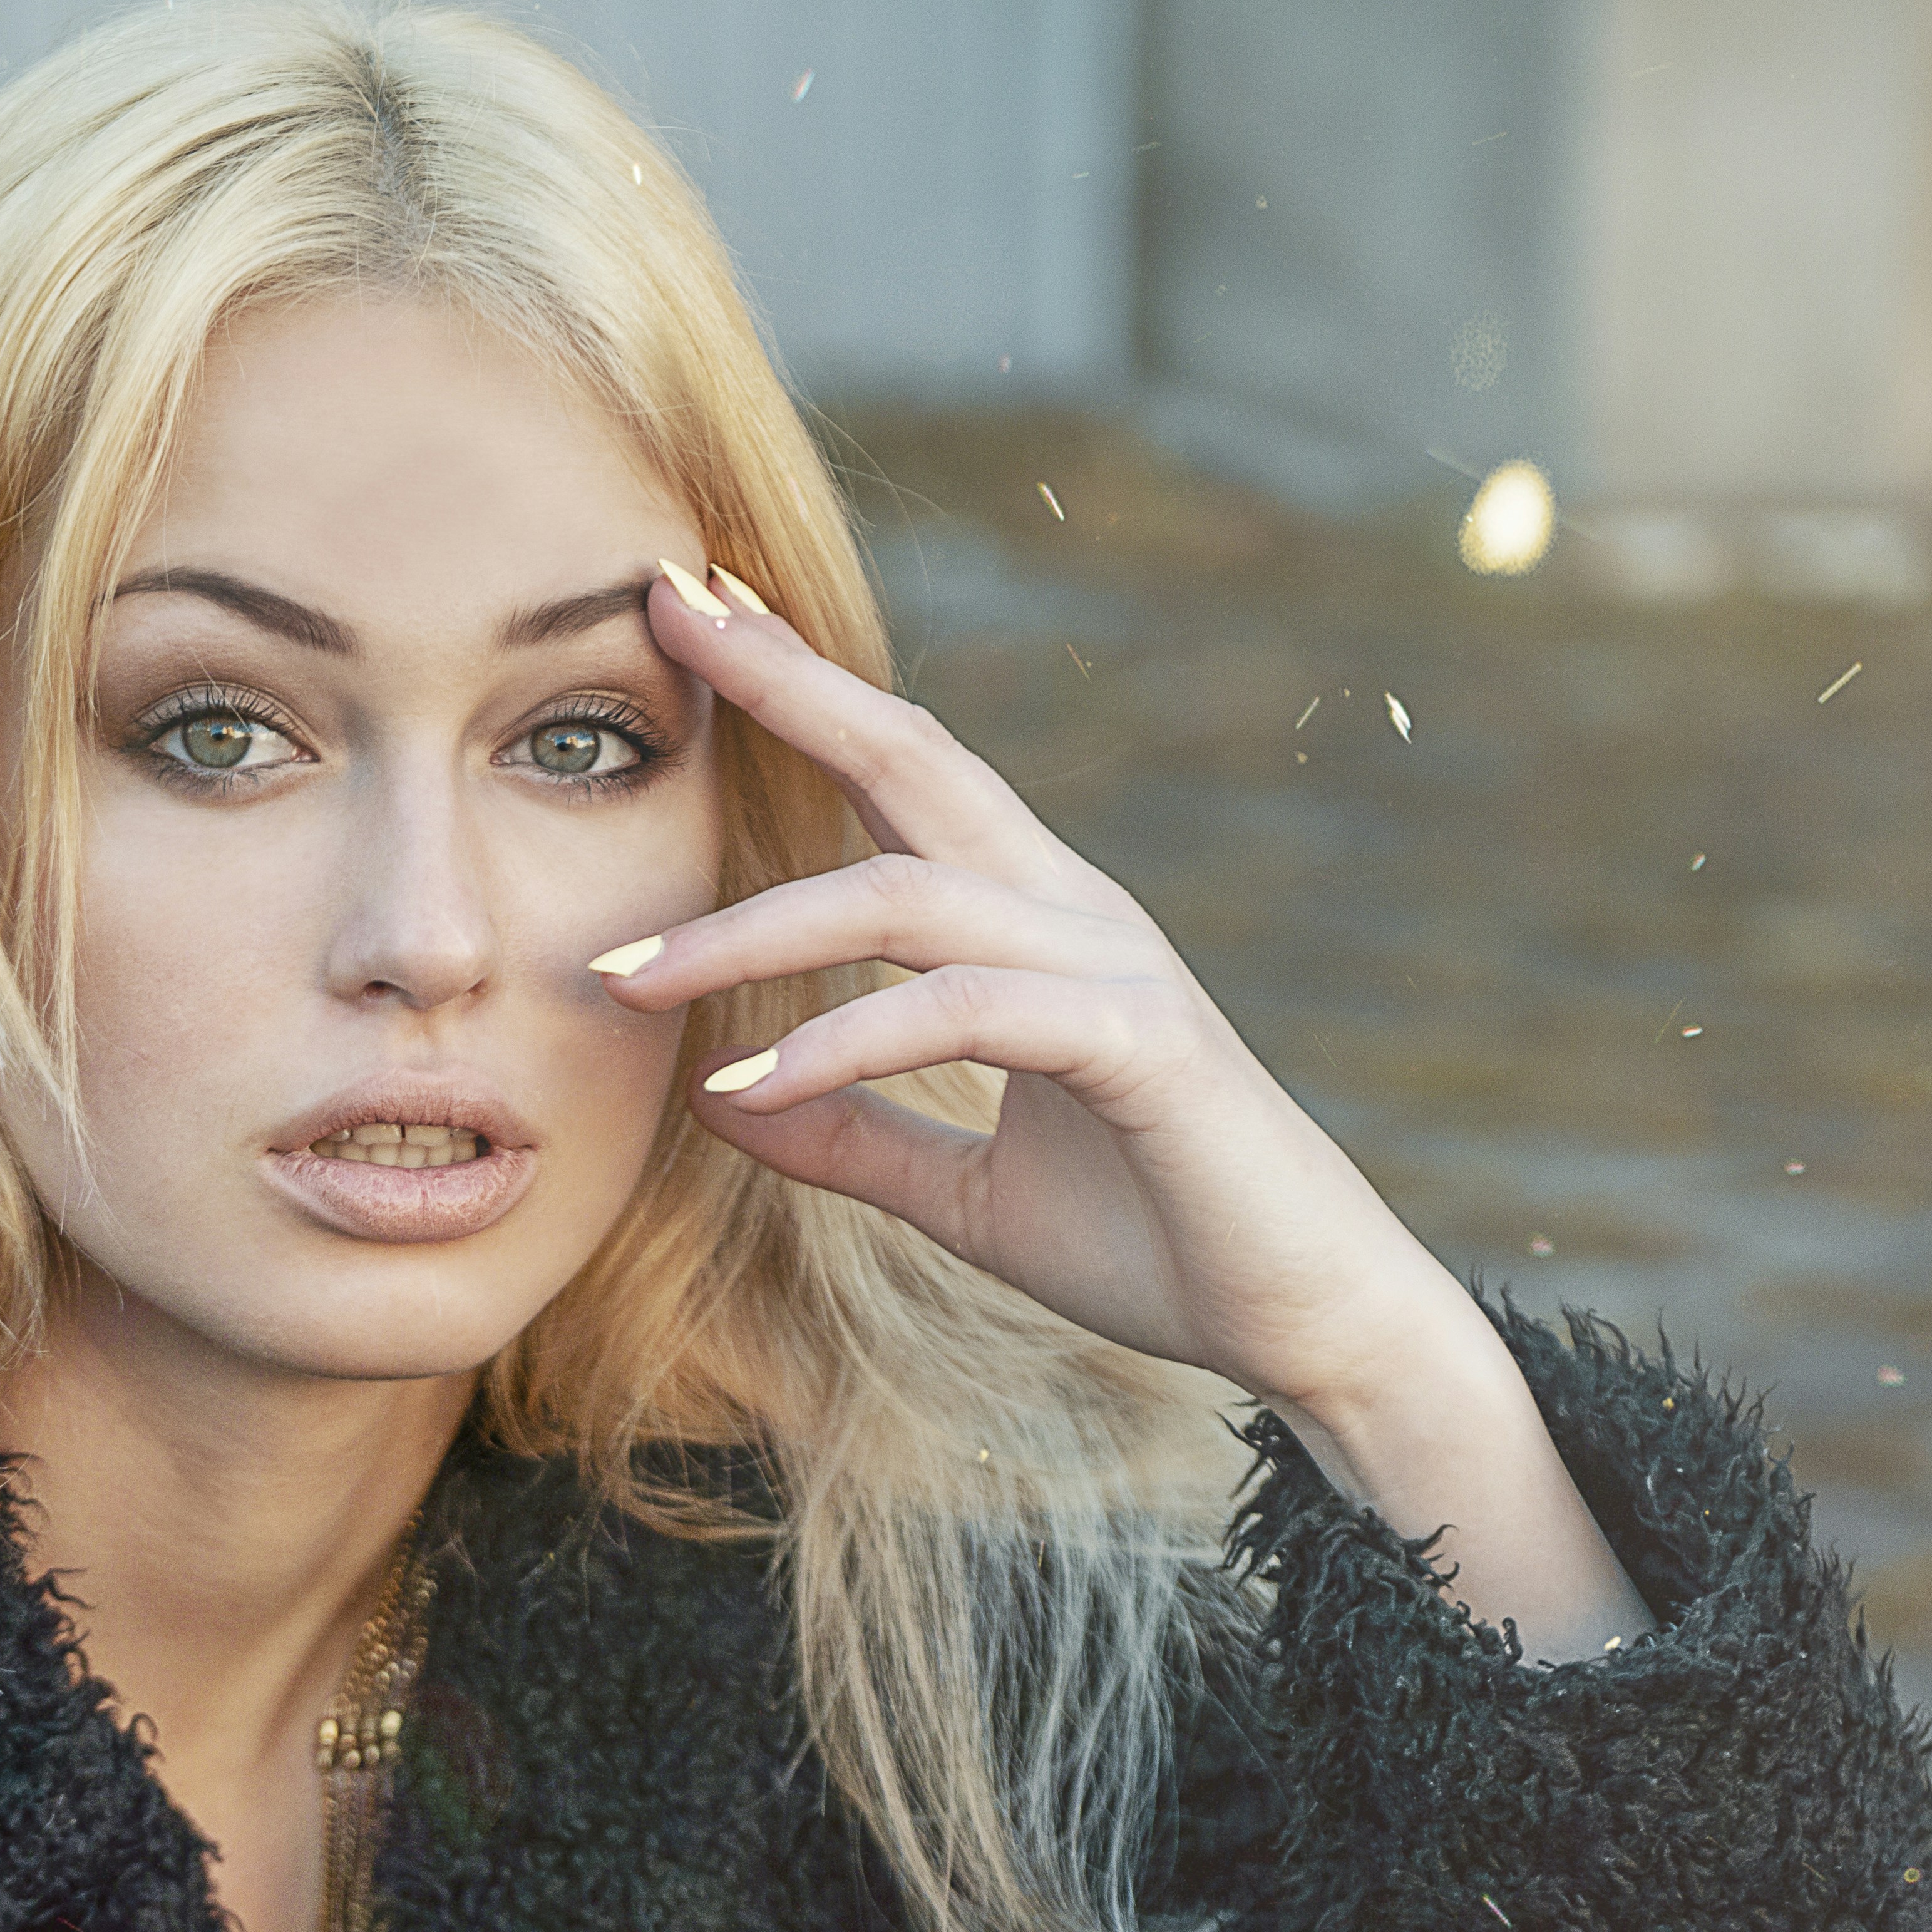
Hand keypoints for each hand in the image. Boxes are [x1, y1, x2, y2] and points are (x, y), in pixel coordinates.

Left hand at [604, 564, 1642, 1658]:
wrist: (1304, 1322)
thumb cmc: (1155, 1245)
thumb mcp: (963, 1195)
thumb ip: (851, 1137)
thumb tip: (721, 1102)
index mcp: (1037, 924)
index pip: (903, 774)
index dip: (801, 688)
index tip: (694, 617)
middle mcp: (1074, 912)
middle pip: (910, 758)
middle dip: (786, 681)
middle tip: (660, 609)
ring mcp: (1112, 970)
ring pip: (905, 899)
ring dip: (754, 934)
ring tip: (628, 977)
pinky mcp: (1138, 1045)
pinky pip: (964, 1015)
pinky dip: (845, 1047)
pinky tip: (751, 1090)